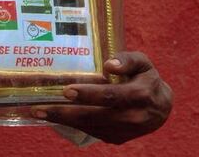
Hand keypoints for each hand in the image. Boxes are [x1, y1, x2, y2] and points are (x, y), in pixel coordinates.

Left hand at [31, 51, 172, 144]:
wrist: (161, 107)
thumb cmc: (146, 78)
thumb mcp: (143, 62)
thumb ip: (127, 60)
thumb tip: (109, 64)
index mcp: (140, 96)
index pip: (111, 96)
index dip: (88, 95)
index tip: (66, 91)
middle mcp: (133, 117)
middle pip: (94, 116)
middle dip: (64, 113)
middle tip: (38, 108)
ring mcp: (124, 132)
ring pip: (89, 127)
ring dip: (62, 121)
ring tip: (37, 112)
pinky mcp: (116, 139)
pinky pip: (90, 132)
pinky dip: (70, 124)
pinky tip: (53, 116)